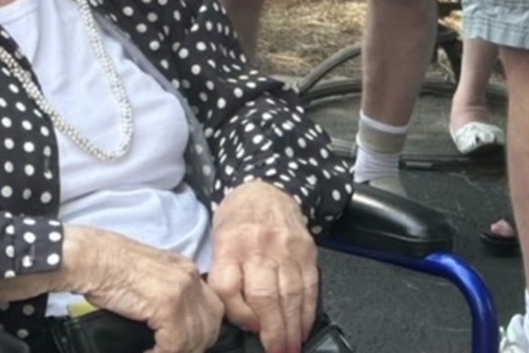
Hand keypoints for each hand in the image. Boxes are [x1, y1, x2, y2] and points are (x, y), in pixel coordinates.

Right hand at [67, 226, 225, 352]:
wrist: (89, 257)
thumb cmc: (106, 265)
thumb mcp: (147, 276)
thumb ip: (166, 295)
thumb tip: (169, 325)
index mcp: (185, 269)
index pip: (211, 309)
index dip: (200, 333)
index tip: (184, 344)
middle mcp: (188, 276)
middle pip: (210, 325)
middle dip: (193, 345)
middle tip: (171, 350)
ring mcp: (180, 289)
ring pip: (195, 339)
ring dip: (175, 351)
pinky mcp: (167, 303)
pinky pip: (175, 344)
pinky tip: (147, 352)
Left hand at [208, 182, 317, 352]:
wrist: (267, 190)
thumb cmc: (238, 223)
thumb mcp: (219, 243)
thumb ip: (226, 279)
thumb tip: (245, 320)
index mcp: (229, 246)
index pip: (227, 286)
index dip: (238, 314)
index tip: (249, 330)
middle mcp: (257, 248)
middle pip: (264, 295)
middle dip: (273, 331)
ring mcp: (285, 249)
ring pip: (290, 295)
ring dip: (292, 327)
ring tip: (291, 348)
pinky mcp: (307, 251)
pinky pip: (309, 287)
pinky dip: (308, 312)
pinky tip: (304, 328)